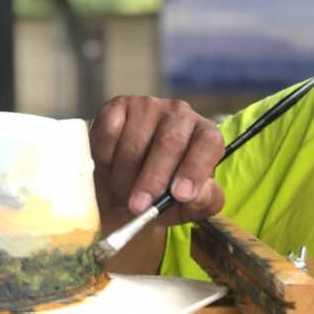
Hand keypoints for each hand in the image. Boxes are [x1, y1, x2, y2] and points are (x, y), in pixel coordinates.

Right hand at [90, 96, 225, 231]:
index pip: (208, 143)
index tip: (181, 195)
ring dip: (124, 177)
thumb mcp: (190, 206)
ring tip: (121, 199)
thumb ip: (202, 202)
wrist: (131, 185)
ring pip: (135, 143)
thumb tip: (195, 195)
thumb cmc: (167, 194)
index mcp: (205, 135)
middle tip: (139, 207)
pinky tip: (108, 174)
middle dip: (152, 179)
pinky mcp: (119, 106)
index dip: (194, 168)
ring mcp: (149, 106)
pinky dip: (105, 159)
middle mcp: (181, 114)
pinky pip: (110, 133)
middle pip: (169, 143)